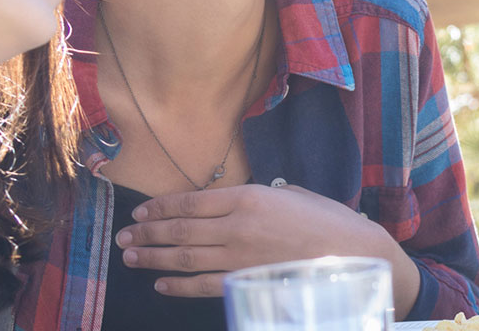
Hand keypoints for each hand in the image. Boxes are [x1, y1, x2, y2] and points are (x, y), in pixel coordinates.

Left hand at [116, 184, 417, 313]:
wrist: (355, 252)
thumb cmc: (328, 220)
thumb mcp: (292, 194)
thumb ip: (258, 197)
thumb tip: (232, 202)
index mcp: (250, 196)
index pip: (191, 201)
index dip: (161, 206)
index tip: (141, 210)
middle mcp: (239, 225)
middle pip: (180, 229)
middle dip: (147, 232)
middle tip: (123, 235)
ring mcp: (241, 256)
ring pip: (185, 256)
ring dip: (153, 256)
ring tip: (129, 256)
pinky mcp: (248, 280)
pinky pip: (204, 284)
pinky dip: (179, 285)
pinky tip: (160, 283)